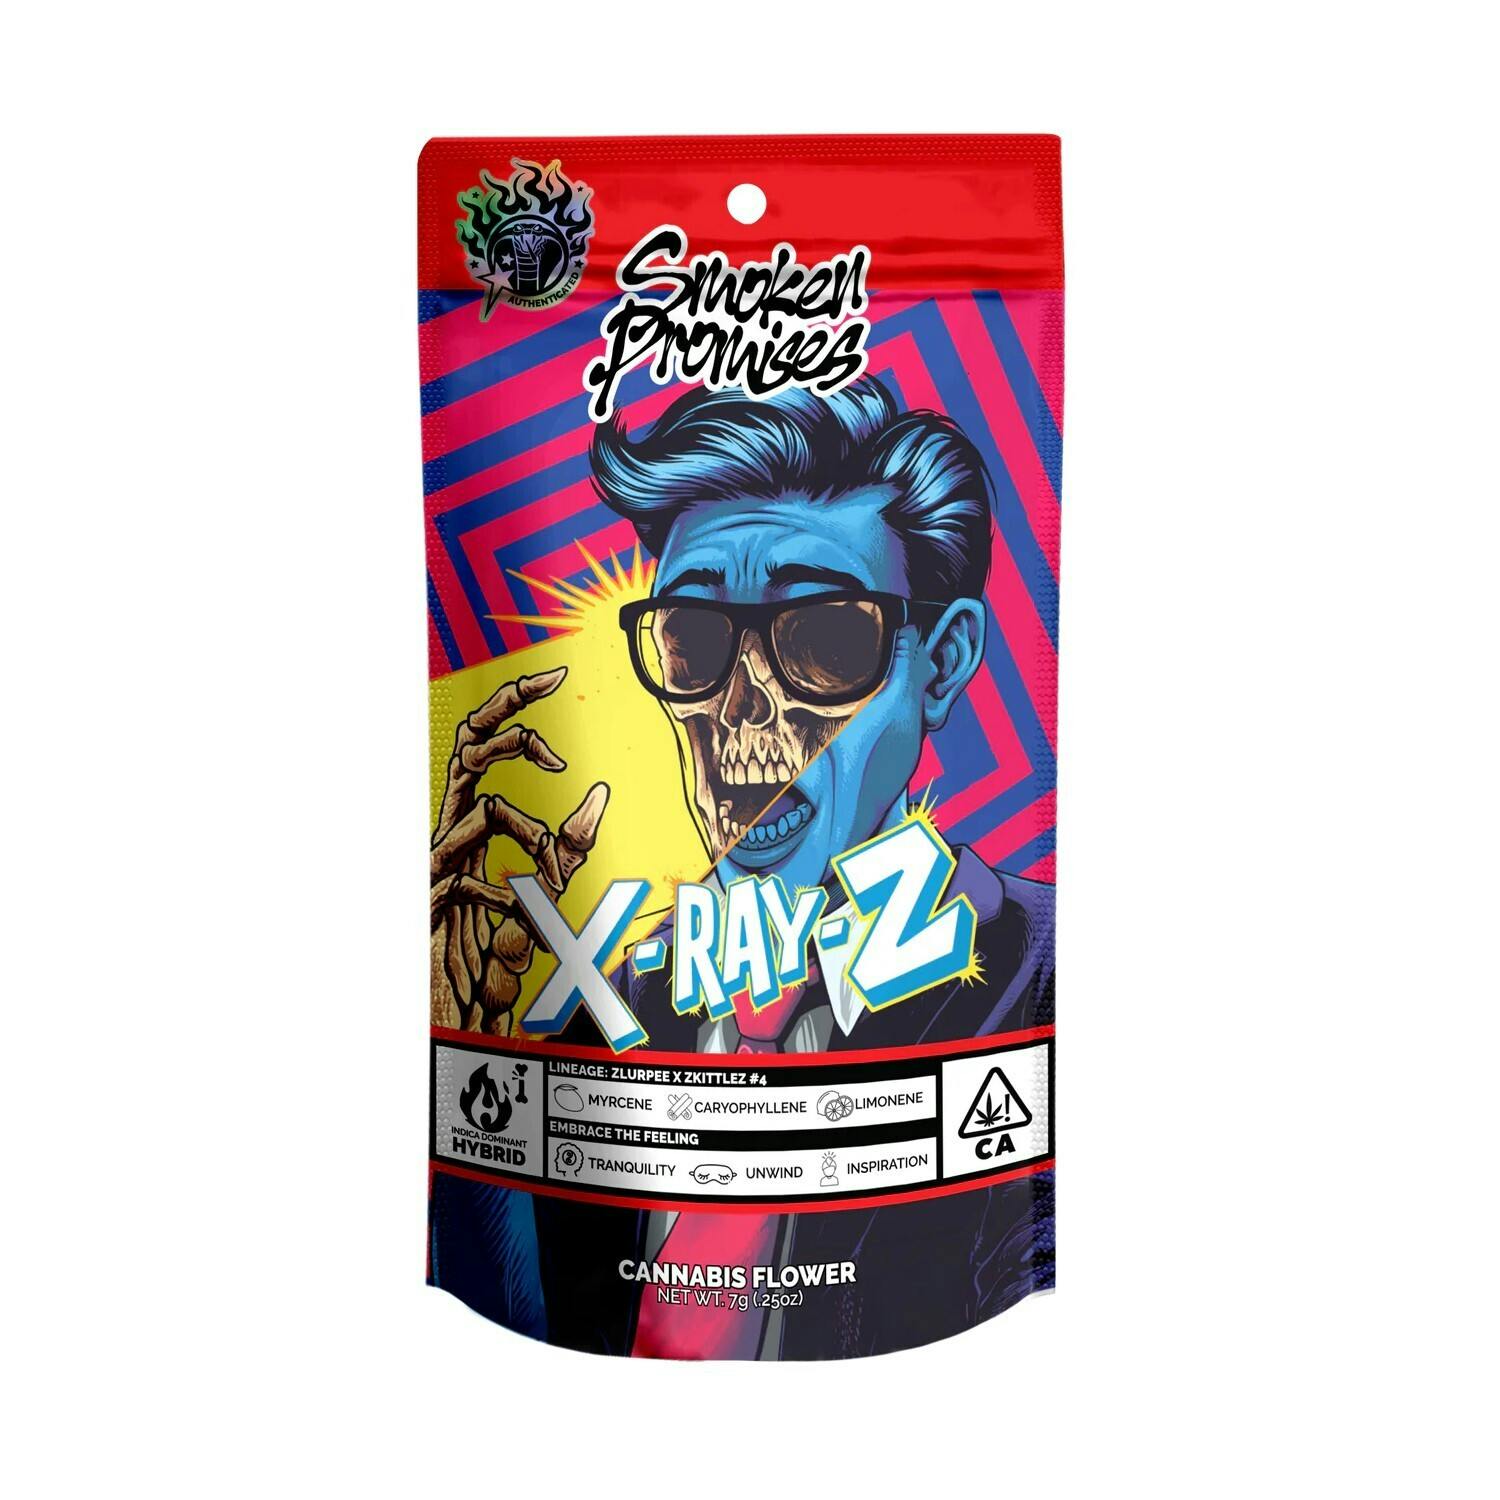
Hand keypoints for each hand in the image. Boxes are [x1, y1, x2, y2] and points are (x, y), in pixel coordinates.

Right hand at [430, 665, 607, 1032]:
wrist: (460, 1009)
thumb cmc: (496, 944)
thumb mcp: (547, 884)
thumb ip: (570, 843)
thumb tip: (599, 790)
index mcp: (470, 815)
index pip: (482, 736)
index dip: (513, 699)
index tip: (556, 671)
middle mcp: (448, 826)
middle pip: (467, 741)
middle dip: (506, 708)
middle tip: (548, 684)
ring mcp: (435, 859)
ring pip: (486, 812)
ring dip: (535, 841)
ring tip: (557, 883)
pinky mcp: (429, 897)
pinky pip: (471, 882)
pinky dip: (507, 902)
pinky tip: (520, 927)